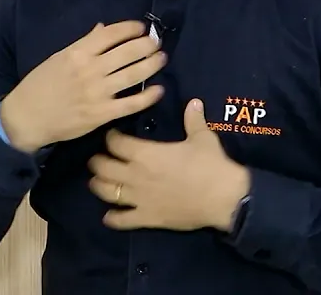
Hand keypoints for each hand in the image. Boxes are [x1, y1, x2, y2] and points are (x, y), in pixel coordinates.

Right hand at [0, 21, 166, 152]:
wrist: (27, 117)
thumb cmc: (40, 85)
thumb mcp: (58, 58)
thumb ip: (83, 43)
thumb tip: (103, 28)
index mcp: (77, 52)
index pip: (111, 34)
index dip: (130, 28)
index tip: (141, 27)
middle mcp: (90, 69)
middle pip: (127, 52)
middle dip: (146, 44)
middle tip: (157, 42)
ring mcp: (97, 92)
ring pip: (133, 74)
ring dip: (151, 64)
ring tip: (161, 58)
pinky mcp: (102, 114)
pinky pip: (131, 104)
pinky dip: (147, 96)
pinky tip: (158, 90)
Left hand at [87, 99, 250, 231]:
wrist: (223, 198)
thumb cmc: (211, 164)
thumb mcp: (202, 137)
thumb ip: (193, 119)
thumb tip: (194, 102)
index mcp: (146, 153)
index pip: (115, 142)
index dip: (110, 137)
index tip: (111, 135)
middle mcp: (135, 175)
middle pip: (102, 166)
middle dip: (97, 161)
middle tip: (98, 158)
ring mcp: (138, 198)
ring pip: (106, 192)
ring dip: (98, 185)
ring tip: (97, 181)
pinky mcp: (147, 218)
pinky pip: (121, 220)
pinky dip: (112, 218)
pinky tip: (108, 216)